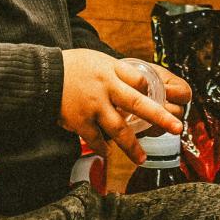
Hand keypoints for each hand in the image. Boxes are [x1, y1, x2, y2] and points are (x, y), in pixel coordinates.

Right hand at [60, 51, 182, 167]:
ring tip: (142, 159)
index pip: (141, 81)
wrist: (42, 76)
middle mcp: (106, 89)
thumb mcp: (98, 60)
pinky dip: (102, 149)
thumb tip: (138, 84)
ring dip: (132, 147)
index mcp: (112, 71)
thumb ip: (117, 73)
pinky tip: (108, 154)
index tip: (160, 100)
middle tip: (177, 127)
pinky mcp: (80, 121)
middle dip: (160, 117)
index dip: (152, 91)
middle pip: (139, 104)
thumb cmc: (72, 67)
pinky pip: (96, 140)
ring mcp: (94, 107)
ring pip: (119, 130)